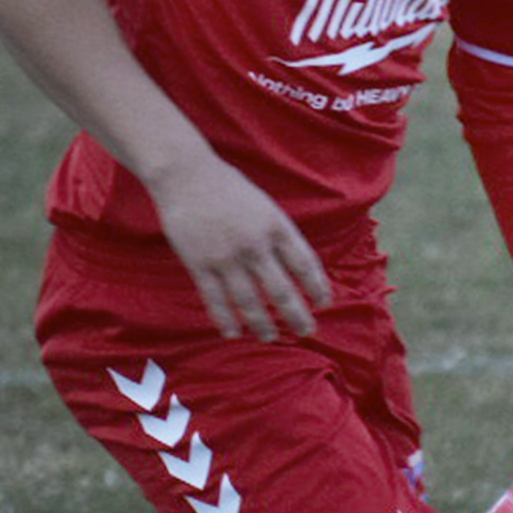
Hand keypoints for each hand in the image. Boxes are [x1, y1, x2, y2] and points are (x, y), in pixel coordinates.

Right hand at [149, 158, 332, 340]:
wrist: (187, 175)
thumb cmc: (229, 188)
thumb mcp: (265, 205)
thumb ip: (278, 235)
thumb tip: (297, 268)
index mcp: (275, 226)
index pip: (304, 263)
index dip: (317, 286)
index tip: (325, 303)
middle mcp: (255, 245)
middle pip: (281, 291)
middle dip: (297, 315)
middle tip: (307, 331)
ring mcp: (226, 257)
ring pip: (249, 302)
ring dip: (262, 324)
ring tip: (271, 337)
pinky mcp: (200, 264)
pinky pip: (215, 300)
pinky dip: (226, 320)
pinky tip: (233, 333)